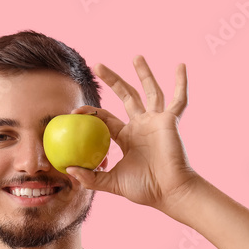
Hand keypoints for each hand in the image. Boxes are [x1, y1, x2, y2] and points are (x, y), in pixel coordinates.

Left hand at [65, 55, 200, 212]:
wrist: (170, 192)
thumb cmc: (145, 190)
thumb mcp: (112, 183)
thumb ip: (91, 178)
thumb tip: (67, 171)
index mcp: (127, 137)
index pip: (105, 118)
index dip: (90, 113)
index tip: (75, 111)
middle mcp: (141, 125)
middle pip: (125, 96)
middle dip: (112, 80)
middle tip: (97, 65)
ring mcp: (157, 121)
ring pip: (150, 91)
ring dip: (143, 73)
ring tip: (136, 56)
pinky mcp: (171, 121)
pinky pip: (179, 99)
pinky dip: (181, 82)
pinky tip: (181, 66)